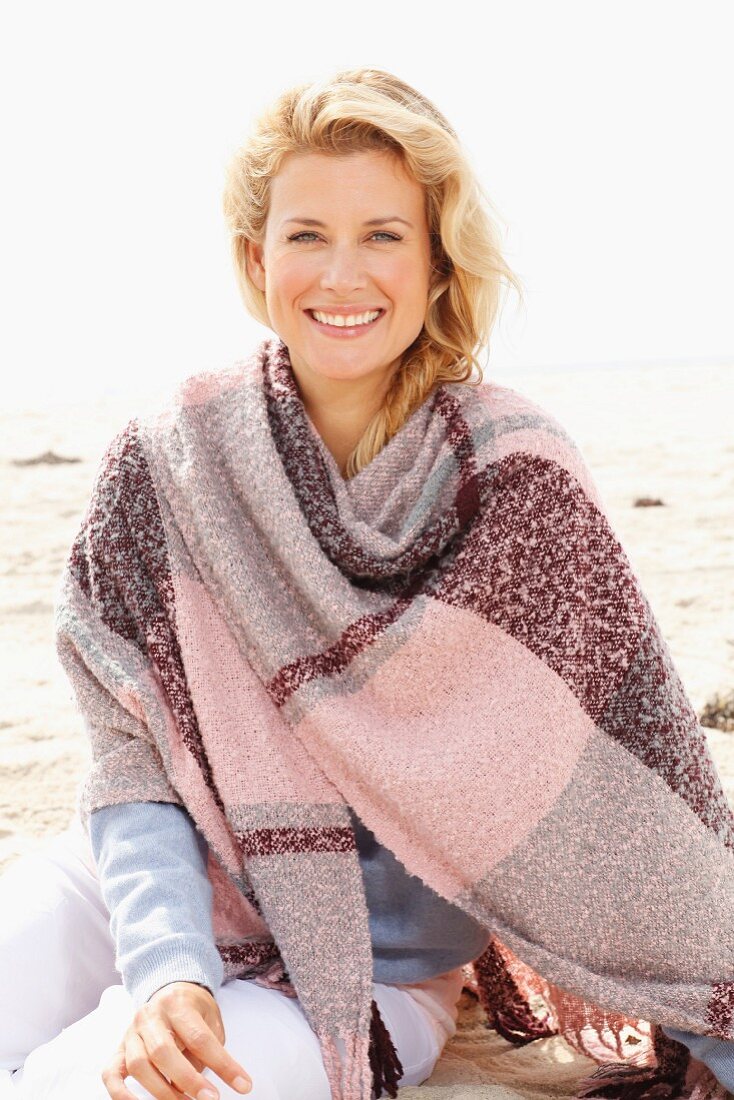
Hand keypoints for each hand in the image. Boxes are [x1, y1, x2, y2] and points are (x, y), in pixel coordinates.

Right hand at [101, 980, 251, 1099]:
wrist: (168, 990)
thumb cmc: (194, 1010)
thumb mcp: (209, 1019)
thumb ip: (206, 1048)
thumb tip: (202, 1087)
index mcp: (177, 1003)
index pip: (200, 1038)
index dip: (222, 1065)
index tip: (243, 1085)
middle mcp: (150, 1015)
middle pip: (163, 1051)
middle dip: (188, 1080)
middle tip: (211, 1099)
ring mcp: (130, 1032)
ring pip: (138, 1064)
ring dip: (162, 1092)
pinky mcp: (118, 1049)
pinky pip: (111, 1074)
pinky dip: (122, 1096)